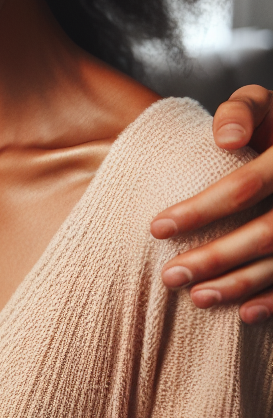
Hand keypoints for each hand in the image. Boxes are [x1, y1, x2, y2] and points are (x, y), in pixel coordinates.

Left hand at [151, 86, 272, 323]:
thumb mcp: (265, 103)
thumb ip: (242, 111)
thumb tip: (223, 138)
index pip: (245, 186)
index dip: (201, 208)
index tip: (155, 228)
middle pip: (266, 232)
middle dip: (217, 257)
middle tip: (169, 275)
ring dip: (242, 284)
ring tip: (198, 297)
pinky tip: (246, 314)